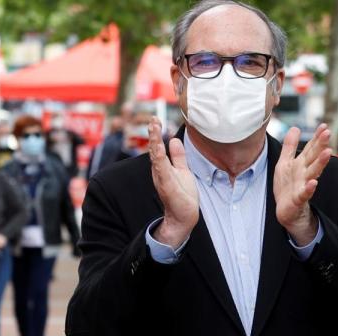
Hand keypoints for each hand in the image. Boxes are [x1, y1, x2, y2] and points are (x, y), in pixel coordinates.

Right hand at [149, 117, 197, 249]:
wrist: (184, 215)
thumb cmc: (183, 195)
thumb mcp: (182, 170)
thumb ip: (178, 156)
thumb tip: (173, 140)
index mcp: (163, 167)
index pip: (158, 147)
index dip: (156, 133)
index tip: (155, 119)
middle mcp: (159, 171)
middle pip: (154, 149)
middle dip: (153, 133)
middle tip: (153, 118)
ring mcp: (162, 177)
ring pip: (156, 155)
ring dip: (154, 140)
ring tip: (153, 126)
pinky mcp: (166, 184)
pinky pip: (162, 167)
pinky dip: (159, 156)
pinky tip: (159, 146)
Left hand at [274, 124, 331, 245]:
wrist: (286, 211)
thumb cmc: (287, 186)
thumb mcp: (285, 163)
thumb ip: (290, 146)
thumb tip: (295, 127)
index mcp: (301, 163)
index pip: (311, 148)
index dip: (316, 137)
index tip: (324, 125)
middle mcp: (305, 173)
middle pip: (314, 157)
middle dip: (320, 145)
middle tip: (328, 132)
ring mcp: (303, 185)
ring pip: (313, 172)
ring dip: (320, 163)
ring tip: (327, 152)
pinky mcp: (299, 199)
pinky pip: (305, 193)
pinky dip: (309, 188)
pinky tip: (314, 183)